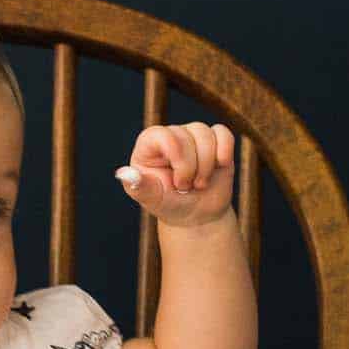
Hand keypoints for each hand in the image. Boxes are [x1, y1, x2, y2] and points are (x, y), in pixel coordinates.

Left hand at [115, 123, 235, 225]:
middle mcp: (171, 135)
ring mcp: (193, 136)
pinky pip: (223, 134)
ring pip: (206, 134)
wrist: (195, 214)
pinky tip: (220, 166)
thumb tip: (123, 174)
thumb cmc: (168, 204)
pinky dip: (225, 151)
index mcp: (149, 144)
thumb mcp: (151, 198)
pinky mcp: (215, 141)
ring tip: (200, 183)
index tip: (178, 183)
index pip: (163, 135)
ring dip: (208, 165)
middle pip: (188, 135)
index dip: (177, 158)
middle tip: (186, 188)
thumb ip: (138, 185)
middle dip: (192, 168)